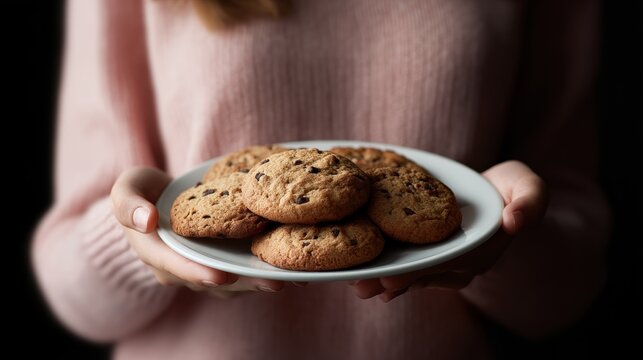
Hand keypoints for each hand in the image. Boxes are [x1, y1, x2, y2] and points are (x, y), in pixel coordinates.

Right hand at [111, 167, 288, 296]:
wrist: (156, 199)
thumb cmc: (141, 192)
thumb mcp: (126, 189)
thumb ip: (129, 204)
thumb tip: (146, 220)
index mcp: (156, 253)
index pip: (178, 267)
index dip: (200, 273)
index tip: (224, 276)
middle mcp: (181, 268)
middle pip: (214, 280)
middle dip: (245, 283)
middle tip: (275, 282)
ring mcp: (202, 267)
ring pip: (233, 281)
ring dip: (261, 281)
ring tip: (292, 277)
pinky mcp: (219, 262)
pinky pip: (241, 270)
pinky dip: (263, 269)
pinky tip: (290, 264)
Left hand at [350, 160, 547, 301]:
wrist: (496, 192)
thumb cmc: (511, 188)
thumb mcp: (528, 187)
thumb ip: (530, 202)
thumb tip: (514, 221)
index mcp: (482, 251)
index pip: (446, 266)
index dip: (419, 273)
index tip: (392, 278)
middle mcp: (461, 263)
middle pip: (422, 274)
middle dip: (391, 281)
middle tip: (360, 286)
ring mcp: (445, 262)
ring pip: (412, 274)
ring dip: (382, 280)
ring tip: (354, 284)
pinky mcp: (430, 254)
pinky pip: (408, 264)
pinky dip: (384, 266)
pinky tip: (360, 270)